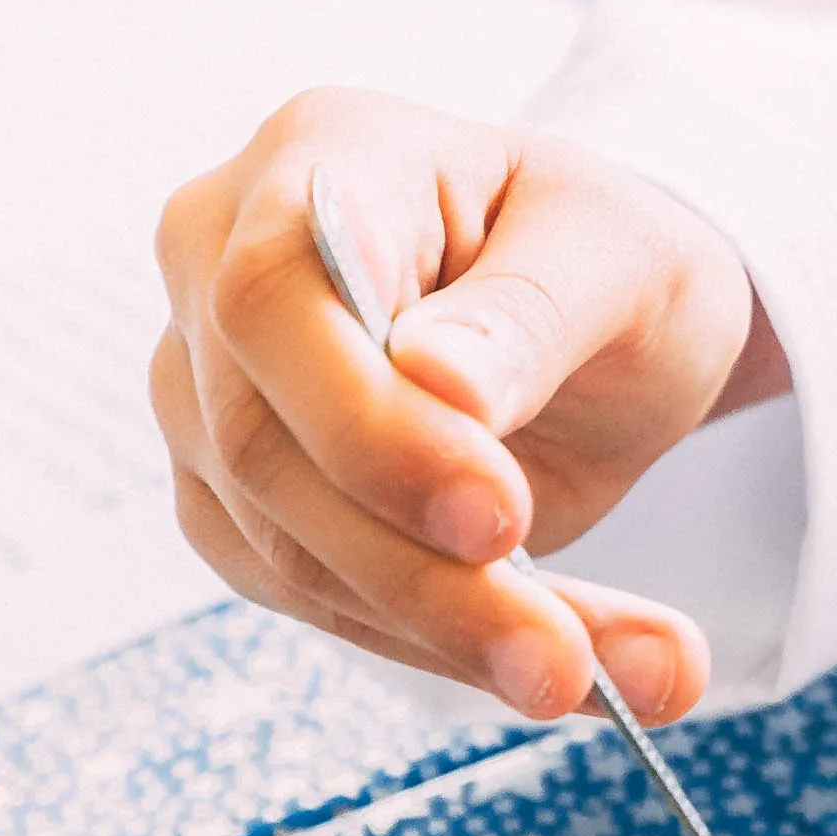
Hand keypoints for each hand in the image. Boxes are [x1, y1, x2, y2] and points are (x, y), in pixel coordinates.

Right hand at [148, 87, 780, 723]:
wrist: (601, 314)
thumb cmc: (605, 253)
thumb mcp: (623, 252)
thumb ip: (533, 308)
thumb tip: (439, 381)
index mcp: (318, 159)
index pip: (273, 298)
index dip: (370, 428)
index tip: (499, 518)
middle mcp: (223, 268)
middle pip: (265, 451)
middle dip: (422, 574)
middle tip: (564, 655)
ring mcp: (213, 391)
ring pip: (286, 554)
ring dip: (452, 638)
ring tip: (615, 677)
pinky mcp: (239, 501)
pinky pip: (317, 602)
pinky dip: (443, 651)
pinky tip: (561, 669)